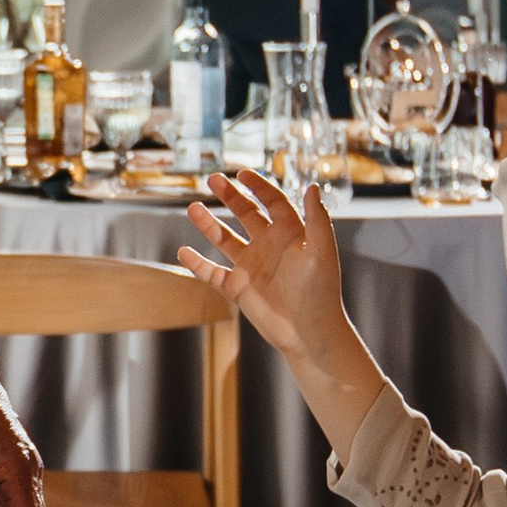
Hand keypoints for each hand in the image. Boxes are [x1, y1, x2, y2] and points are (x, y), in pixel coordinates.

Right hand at [182, 168, 354, 368]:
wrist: (310, 332)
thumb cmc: (321, 293)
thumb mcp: (322, 253)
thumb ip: (317, 219)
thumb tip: (311, 187)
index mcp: (290, 234)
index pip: (273, 201)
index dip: (259, 186)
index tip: (243, 173)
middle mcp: (269, 246)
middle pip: (246, 213)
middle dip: (230, 196)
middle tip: (213, 178)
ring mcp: (252, 266)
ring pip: (225, 239)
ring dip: (209, 223)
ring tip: (193, 208)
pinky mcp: (238, 287)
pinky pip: (212, 272)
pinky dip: (197, 264)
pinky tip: (183, 252)